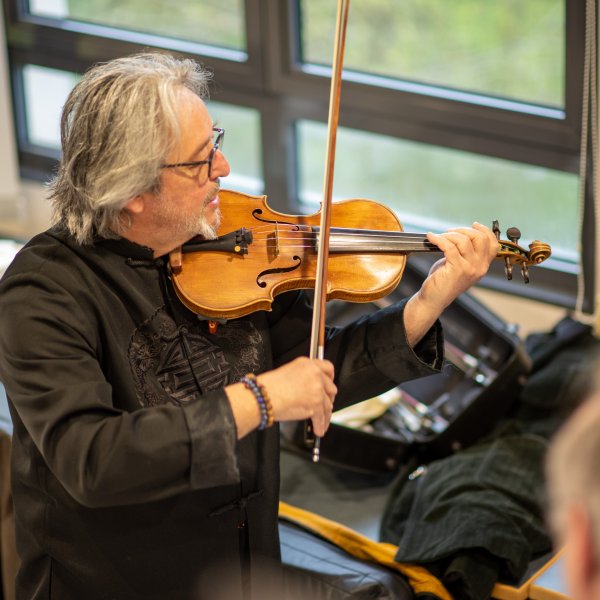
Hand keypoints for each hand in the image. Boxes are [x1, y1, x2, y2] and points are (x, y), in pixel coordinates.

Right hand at [257, 357, 336, 436]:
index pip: (328, 368)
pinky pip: (321, 418)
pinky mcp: (316, 404)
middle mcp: (314, 374)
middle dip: (329, 398)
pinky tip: (318, 430)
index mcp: (306, 364)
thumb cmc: (268, 387)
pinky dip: (320, 426)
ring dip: (325, 415)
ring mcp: (317, 389)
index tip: (329, 385)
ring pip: (328, 405)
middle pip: (331, 388)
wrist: (263, 397)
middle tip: (326, 404)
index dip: (330, 378)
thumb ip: (302, 377)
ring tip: (322, 421)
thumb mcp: (287, 372)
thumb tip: (308, 388)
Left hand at [403, 222, 496, 346]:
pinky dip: (438, 239)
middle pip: (480, 238)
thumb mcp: (459, 265)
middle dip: (463, 230)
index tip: (474, 225)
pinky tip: (431, 238)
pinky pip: (449, 246)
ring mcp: (469, 268)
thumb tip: (459, 233)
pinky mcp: (456, 269)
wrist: (434, 299)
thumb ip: (464, 252)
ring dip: (449, 234)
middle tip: (449, 232)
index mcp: (482, 266)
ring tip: (439, 237)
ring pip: (464, 240)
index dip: (485, 231)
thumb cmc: (443, 281)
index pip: (494, 244)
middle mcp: (479, 267)